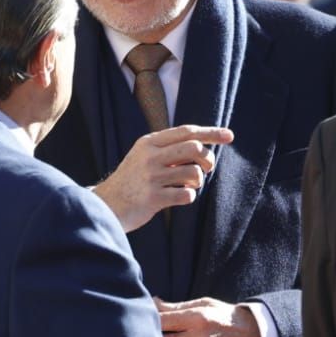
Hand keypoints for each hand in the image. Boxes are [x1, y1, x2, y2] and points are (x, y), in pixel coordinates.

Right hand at [92, 125, 232, 231]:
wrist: (106, 205)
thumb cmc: (133, 181)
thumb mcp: (144, 156)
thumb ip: (169, 149)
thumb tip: (204, 146)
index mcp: (149, 143)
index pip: (186, 131)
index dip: (210, 132)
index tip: (229, 136)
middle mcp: (150, 156)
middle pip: (194, 148)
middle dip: (208, 159)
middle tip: (208, 168)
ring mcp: (151, 177)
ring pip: (193, 173)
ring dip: (198, 182)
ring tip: (189, 186)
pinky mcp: (152, 198)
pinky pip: (186, 195)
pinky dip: (189, 197)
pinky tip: (179, 198)